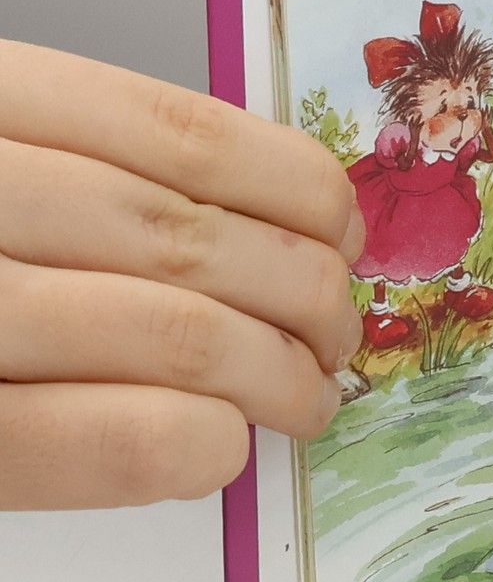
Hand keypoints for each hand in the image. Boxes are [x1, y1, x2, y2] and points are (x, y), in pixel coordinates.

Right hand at [0, 42, 362, 508]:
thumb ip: (86, 170)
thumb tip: (273, 223)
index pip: (177, 132)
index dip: (294, 188)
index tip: (344, 229)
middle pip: (184, 239)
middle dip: (301, 296)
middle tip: (337, 333)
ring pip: (159, 333)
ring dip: (267, 376)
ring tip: (303, 398)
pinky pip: (60, 441)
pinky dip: (170, 445)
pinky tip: (216, 448)